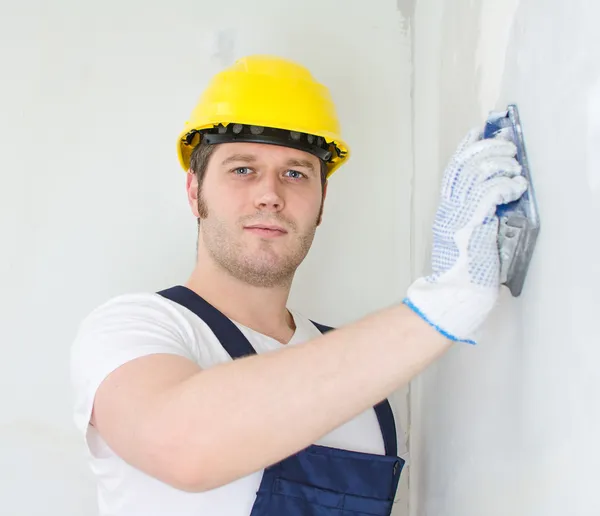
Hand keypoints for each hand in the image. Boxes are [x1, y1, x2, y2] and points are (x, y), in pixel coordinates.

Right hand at [403, 128, 527, 343]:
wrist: (457, 291)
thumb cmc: (465, 268)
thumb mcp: (466, 231)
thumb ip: (473, 210)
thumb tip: (493, 189)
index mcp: (446, 207)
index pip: (454, 167)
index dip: (466, 145)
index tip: (479, 130)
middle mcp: (449, 207)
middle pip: (464, 163)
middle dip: (489, 147)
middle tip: (507, 145)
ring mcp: (459, 215)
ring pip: (477, 172)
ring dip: (501, 163)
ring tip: (515, 167)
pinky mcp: (473, 224)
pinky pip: (491, 192)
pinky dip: (507, 185)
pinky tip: (517, 187)